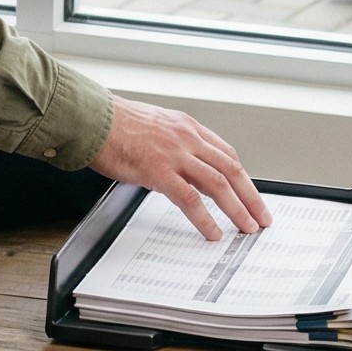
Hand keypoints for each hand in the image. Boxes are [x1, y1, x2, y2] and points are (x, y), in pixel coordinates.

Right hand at [88, 98, 270, 241]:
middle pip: (231, 169)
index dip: (242, 177)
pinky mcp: (158, 170)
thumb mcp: (153, 127)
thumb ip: (171, 145)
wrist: (90, 118)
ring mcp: (174, 153)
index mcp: (186, 127)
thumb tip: (180, 170)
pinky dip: (204, 219)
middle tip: (261, 217)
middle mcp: (186, 137)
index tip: (250, 193)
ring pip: (218, 184)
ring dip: (237, 209)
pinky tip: (211, 232)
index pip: (226, 154)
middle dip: (251, 197)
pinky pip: (190, 199)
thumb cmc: (112, 124)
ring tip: (246, 227)